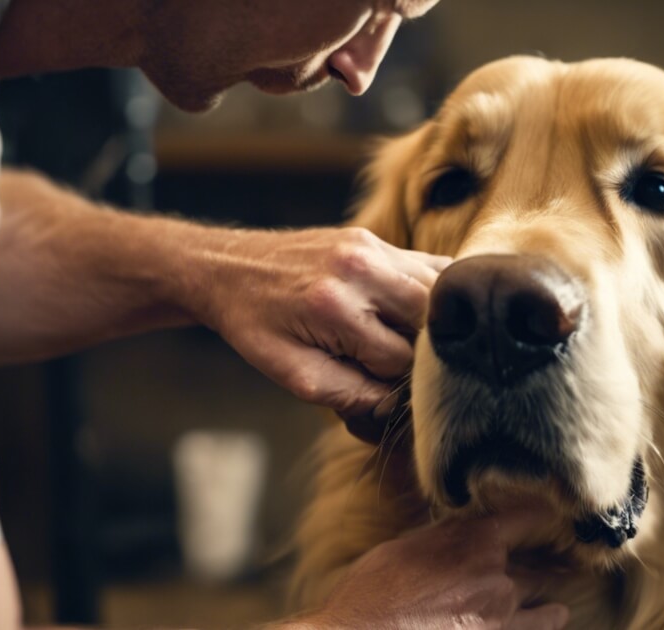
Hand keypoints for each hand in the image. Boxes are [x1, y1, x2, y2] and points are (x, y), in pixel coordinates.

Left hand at [204, 226, 449, 416]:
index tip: (382, 388)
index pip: (401, 359)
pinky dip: (433, 292)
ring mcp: (370, 247)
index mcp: (335, 307)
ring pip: (437, 289)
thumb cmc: (255, 325)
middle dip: (425, 351)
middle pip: (431, 319)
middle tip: (402, 368)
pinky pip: (427, 265)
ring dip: (433, 322)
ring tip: (410, 344)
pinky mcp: (374, 239)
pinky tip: (417, 313)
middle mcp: (359, 269)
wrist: (226, 269)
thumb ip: (349, 393)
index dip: (397, 383)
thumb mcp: (292, 374)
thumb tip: (395, 406)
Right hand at [288, 511, 569, 628]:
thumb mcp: (404, 548)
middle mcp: (496, 574)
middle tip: (565, 560)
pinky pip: (536, 629)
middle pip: (539, 563)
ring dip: (549, 601)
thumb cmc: (372, 593)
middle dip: (548, 563)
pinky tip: (555, 616)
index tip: (556, 509)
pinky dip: (544, 623)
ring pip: (545, 603)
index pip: (528, 515)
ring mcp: (500, 614)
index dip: (544, 512)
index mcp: (472, 540)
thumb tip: (462, 526)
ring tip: (560, 599)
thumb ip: (444, 536)